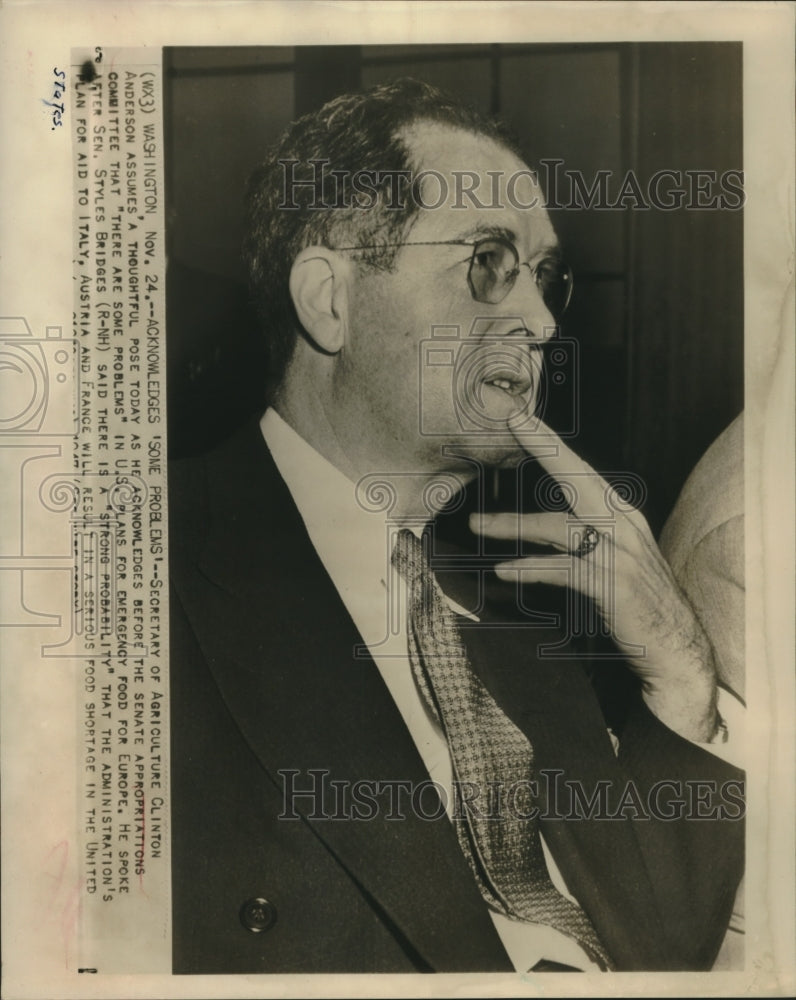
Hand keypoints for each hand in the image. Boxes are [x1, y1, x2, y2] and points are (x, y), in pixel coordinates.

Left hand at [470, 418, 718, 742]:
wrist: (674, 646)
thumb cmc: (637, 601)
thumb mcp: (613, 556)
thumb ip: (584, 534)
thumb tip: (541, 522)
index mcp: (621, 514)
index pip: (581, 471)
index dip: (551, 444)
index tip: (522, 418)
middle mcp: (623, 525)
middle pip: (577, 479)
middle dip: (543, 448)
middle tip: (512, 425)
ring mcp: (620, 553)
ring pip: (559, 526)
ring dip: (514, 524)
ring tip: (478, 525)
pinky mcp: (612, 584)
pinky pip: (562, 570)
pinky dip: (530, 567)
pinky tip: (504, 570)